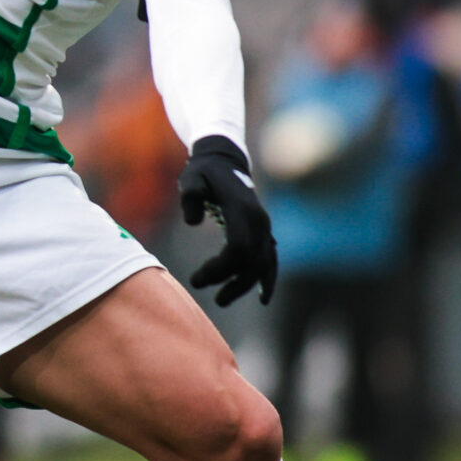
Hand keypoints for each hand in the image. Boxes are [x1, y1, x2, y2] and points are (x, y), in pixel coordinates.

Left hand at [178, 134, 277, 306]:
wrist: (225, 160)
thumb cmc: (203, 172)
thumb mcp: (191, 177)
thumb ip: (190, 195)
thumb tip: (191, 222)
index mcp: (243, 210)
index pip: (238, 249)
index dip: (220, 269)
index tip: (196, 278)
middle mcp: (259, 221)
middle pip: (252, 262)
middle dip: (230, 282)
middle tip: (203, 290)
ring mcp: (265, 227)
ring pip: (263, 264)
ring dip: (245, 286)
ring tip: (222, 300)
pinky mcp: (264, 232)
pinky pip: (271, 260)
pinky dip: (268, 280)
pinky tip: (262, 298)